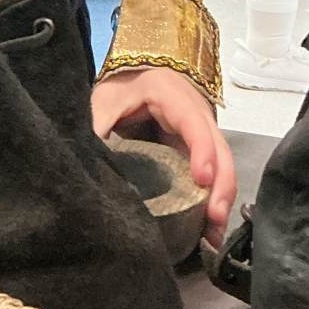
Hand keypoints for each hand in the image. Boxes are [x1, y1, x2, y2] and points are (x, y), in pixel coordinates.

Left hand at [91, 66, 234, 245]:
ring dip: (221, 196)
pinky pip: (214, 172)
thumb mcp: (105, 102)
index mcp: (172, 95)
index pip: (193, 123)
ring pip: (221, 163)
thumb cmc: (120, 88)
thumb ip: (97, 129)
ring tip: (213, 232)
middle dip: (220, 183)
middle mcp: (196, 112)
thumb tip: (87, 165)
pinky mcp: (198, 149)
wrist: (132, 76)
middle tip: (214, 219)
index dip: (202, 150)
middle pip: (219, 147)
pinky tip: (210, 227)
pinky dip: (214, 197)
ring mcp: (201, 131)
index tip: (202, 179)